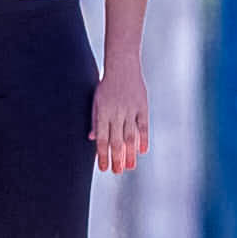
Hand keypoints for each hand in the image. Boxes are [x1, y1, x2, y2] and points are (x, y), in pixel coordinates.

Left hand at [91, 55, 148, 172]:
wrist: (122, 64)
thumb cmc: (107, 84)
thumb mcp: (97, 100)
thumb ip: (95, 120)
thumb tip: (93, 139)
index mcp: (103, 112)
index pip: (102, 139)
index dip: (102, 156)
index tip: (103, 168)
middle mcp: (116, 112)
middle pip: (116, 141)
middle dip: (116, 159)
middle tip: (118, 172)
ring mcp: (130, 109)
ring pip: (130, 136)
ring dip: (130, 153)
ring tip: (130, 167)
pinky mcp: (142, 105)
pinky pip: (143, 125)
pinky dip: (143, 138)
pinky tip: (142, 151)